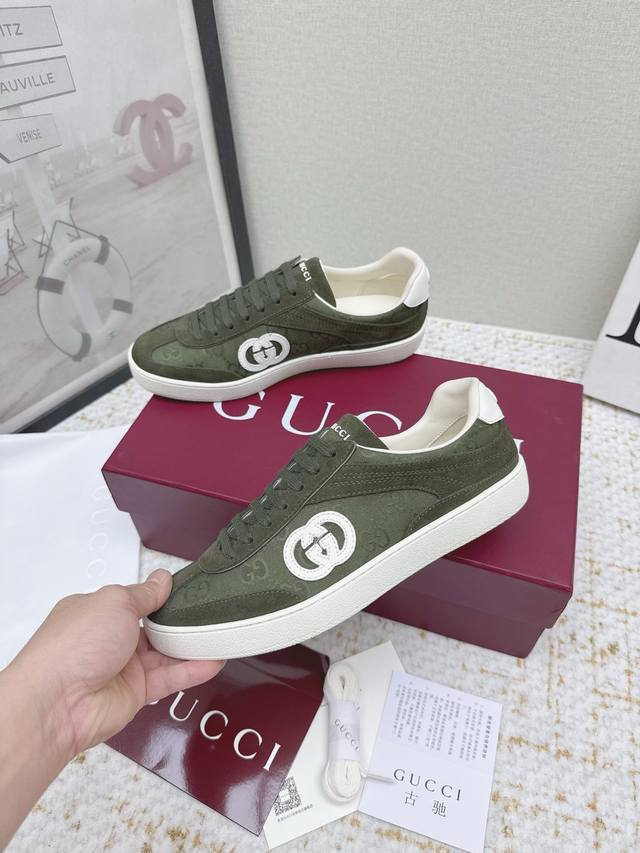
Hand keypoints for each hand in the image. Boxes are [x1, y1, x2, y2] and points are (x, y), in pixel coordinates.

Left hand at [11, 569, 222, 763]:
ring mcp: (123, 667)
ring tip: (220, 634)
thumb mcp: (115, 602)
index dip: (161, 594)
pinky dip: (192, 670)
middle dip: (180, 620)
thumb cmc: (73, 646)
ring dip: (191, 645)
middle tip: (211, 610)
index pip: (136, 599)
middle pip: (154, 627)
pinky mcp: (136, 693)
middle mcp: (110, 639)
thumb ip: (145, 594)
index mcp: (98, 611)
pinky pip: (170, 678)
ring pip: (166, 653)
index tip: (188, 589)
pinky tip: (213, 661)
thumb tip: (162, 579)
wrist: (57, 703)